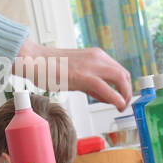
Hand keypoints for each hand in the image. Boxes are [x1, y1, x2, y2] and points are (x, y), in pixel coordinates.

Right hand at [14, 39, 131, 110]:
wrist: (34, 60)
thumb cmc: (50, 68)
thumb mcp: (77, 72)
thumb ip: (92, 83)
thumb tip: (106, 95)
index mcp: (96, 55)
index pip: (119, 70)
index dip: (124, 86)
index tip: (123, 97)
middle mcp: (97, 57)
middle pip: (124, 74)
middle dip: (128, 91)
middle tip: (124, 104)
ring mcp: (92, 65)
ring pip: (121, 79)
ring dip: (125, 95)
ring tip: (121, 107)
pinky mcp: (84, 76)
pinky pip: (107, 88)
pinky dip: (117, 98)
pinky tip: (118, 105)